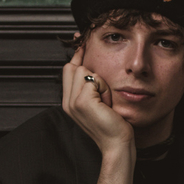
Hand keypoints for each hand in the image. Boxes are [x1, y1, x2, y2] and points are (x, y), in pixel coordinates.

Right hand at [62, 39, 133, 156]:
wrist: (117, 144)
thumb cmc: (113, 125)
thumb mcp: (99, 102)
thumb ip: (90, 86)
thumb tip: (90, 66)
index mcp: (69, 102)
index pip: (68, 69)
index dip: (77, 55)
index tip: (80, 39)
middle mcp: (67, 102)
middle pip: (73, 67)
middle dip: (92, 75)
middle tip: (103, 96)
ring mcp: (73, 102)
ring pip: (85, 72)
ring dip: (101, 84)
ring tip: (105, 102)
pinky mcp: (82, 101)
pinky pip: (94, 80)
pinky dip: (105, 90)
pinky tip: (107, 105)